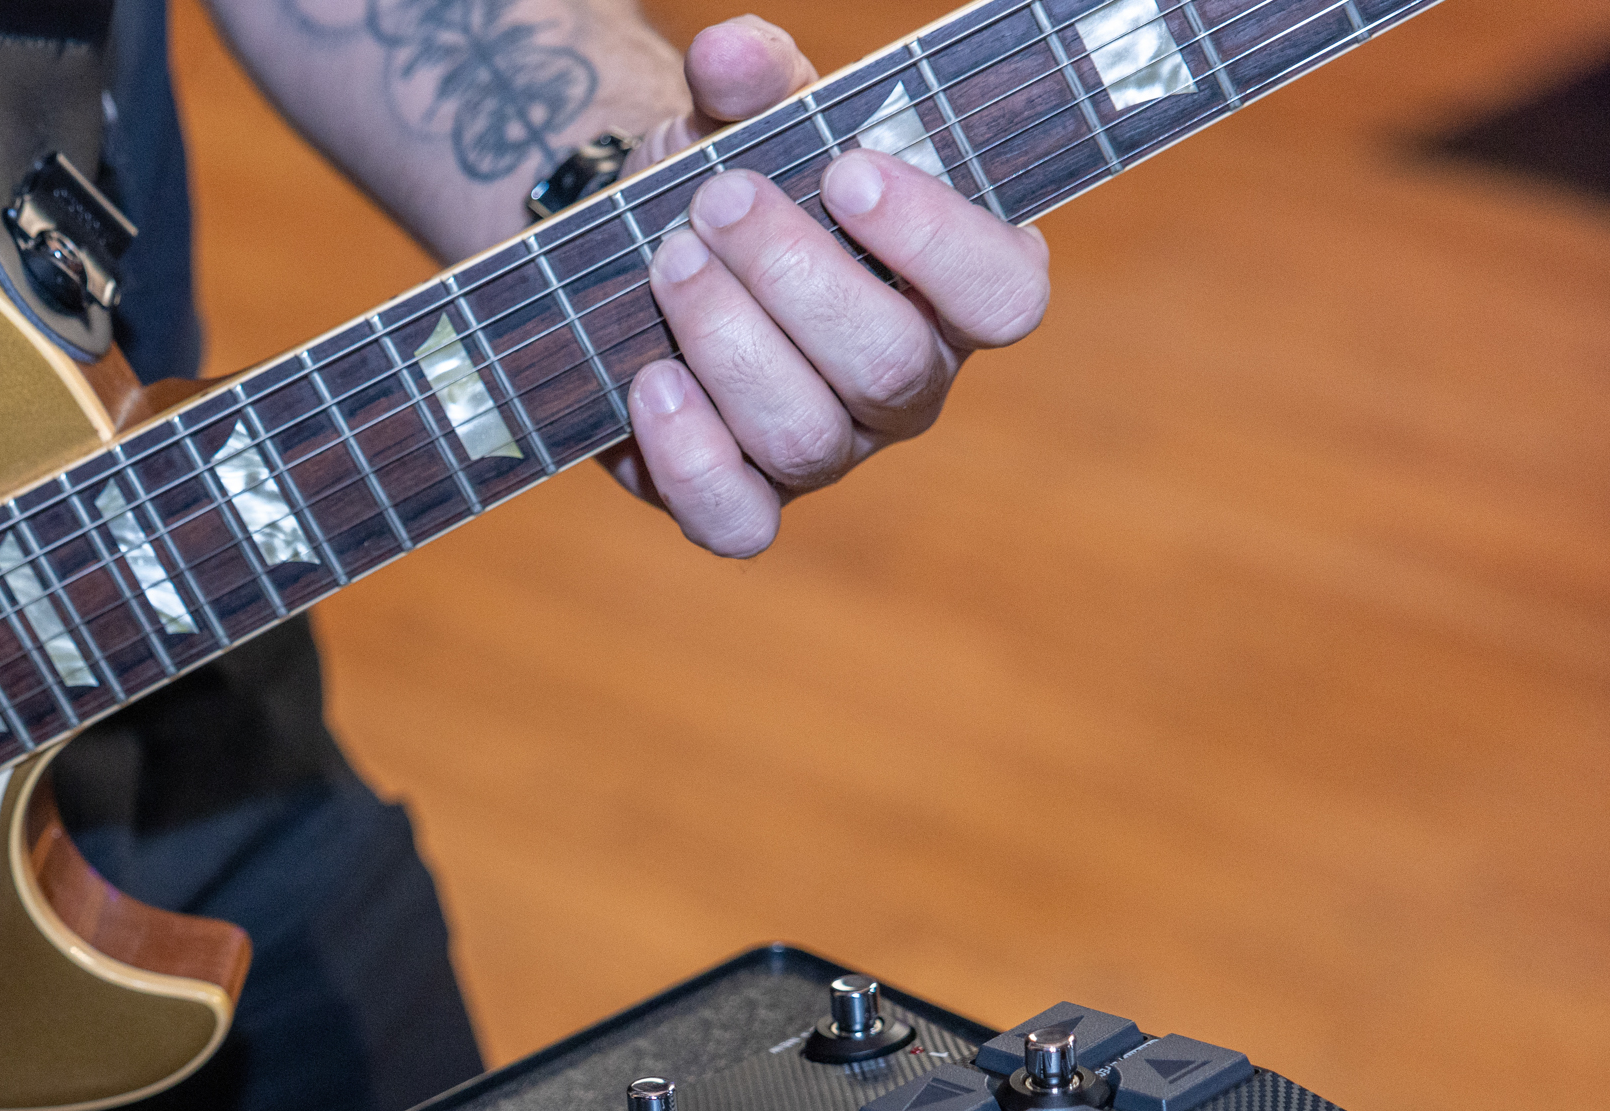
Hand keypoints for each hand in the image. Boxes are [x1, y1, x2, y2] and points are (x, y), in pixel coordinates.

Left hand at [606, 15, 1052, 555]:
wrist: (637, 256)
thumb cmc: (729, 182)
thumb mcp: (744, 120)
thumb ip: (752, 82)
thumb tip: (730, 57)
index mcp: (953, 287)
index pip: (1005, 295)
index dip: (937, 242)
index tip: (846, 171)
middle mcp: (907, 382)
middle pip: (889, 365)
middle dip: (795, 277)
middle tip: (716, 201)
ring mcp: (829, 452)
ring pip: (805, 435)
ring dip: (729, 343)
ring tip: (669, 263)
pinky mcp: (746, 501)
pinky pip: (739, 522)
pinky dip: (691, 459)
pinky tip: (649, 382)